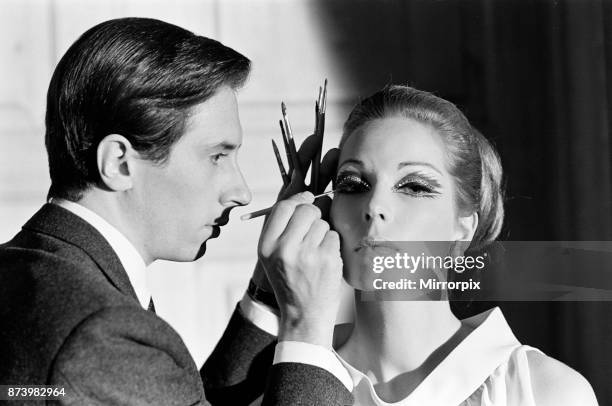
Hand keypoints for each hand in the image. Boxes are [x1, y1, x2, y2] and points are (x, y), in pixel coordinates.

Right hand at [257, 191, 342, 348]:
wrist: (304, 316)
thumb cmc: (290, 282)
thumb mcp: (273, 256)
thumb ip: (282, 227)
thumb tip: (306, 196)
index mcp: (266, 246)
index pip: (283, 207)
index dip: (298, 199)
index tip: (306, 200)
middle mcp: (284, 249)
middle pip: (306, 210)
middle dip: (314, 214)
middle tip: (313, 229)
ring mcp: (307, 254)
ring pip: (322, 223)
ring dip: (323, 233)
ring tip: (316, 253)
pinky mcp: (327, 260)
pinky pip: (334, 236)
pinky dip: (332, 245)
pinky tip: (325, 260)